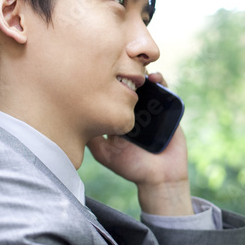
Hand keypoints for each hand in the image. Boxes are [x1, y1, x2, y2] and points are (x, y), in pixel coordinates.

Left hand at [87, 72, 193, 215]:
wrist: (160, 178)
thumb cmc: (132, 168)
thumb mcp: (104, 154)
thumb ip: (92, 138)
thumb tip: (75, 118)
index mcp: (120, 117)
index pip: (113, 94)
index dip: (108, 82)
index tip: (102, 72)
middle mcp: (135, 111)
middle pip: (130, 86)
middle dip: (126, 74)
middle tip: (121, 67)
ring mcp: (152, 110)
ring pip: (147, 86)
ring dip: (144, 74)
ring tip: (141, 72)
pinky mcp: (169, 111)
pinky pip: (166, 92)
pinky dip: (162, 82)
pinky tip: (156, 79)